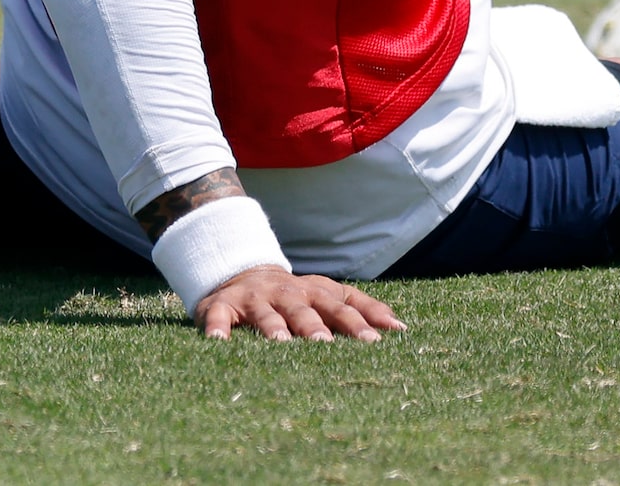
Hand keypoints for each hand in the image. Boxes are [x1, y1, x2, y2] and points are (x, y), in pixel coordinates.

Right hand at [195, 266, 401, 342]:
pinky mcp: (222, 306)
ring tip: (279, 344)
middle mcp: (287, 294)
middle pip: (304, 311)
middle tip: (325, 344)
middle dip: (315, 327)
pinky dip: (217, 329)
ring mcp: (255, 299)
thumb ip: (362, 310)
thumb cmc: (295, 296)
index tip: (377, 341)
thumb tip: (402, 328)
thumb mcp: (328, 296)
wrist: (242, 275)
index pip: (341, 307)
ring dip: (273, 328)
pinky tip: (218, 343)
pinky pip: (218, 318)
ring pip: (265, 315)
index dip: (359, 322)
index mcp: (316, 293)